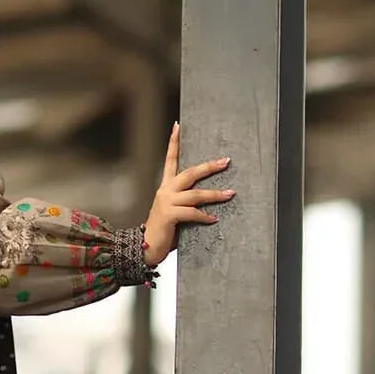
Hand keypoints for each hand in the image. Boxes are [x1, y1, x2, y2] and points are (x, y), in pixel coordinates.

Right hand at [144, 123, 233, 265]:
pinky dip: (205, 216)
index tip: (177, 126)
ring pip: (196, 194)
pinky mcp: (169, 215)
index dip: (173, 142)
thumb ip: (186, 203)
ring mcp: (166, 202)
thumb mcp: (174, 211)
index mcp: (165, 187)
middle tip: (226, 161)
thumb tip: (207, 200)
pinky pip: (192, 213)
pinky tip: (213, 219)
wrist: (145, 247)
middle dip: (209, 167)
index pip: (170, 160)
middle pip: (190, 173)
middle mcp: (165, 191)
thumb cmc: (162, 231)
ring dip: (215, 194)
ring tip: (229, 194)